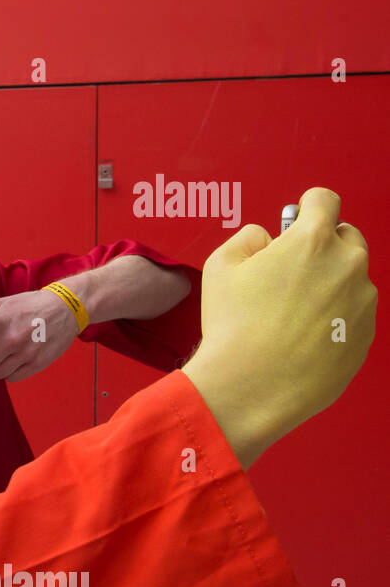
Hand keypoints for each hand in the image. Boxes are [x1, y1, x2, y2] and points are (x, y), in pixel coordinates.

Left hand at [0, 291, 76, 381]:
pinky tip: (19, 358)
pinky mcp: (37, 364)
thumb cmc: (30, 306)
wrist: (66, 308)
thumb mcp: (5, 304)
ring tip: (9, 353)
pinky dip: (11, 372)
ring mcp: (25, 353)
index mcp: (1, 319)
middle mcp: (11, 338)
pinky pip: (12, 378)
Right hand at [182, 188, 375, 467]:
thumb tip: (267, 238)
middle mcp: (347, 265)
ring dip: (328, 286)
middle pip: (346, 237)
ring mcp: (362, 302)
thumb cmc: (234, 328)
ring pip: (350, 279)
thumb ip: (249, 237)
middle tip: (290, 272)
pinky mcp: (366, 335)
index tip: (299, 216)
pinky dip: (333, 319)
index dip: (307, 206)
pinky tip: (301, 337)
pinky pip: (353, 315)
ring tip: (290, 315)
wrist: (250, 387)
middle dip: (322, 247)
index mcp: (312, 241)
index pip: (324, 200)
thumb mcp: (221, 266)